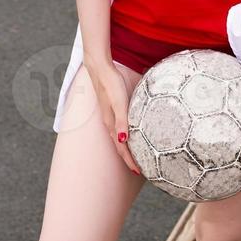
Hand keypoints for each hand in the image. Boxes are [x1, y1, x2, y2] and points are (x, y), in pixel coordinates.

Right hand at [85, 58, 141, 174]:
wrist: (100, 68)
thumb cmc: (111, 84)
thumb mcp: (119, 102)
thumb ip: (121, 120)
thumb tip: (124, 140)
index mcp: (112, 123)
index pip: (121, 148)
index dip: (129, 160)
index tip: (139, 171)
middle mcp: (110, 122)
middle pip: (119, 146)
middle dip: (128, 158)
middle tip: (139, 169)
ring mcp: (110, 116)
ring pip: (118, 138)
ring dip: (126, 148)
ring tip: (135, 156)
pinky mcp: (112, 108)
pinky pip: (118, 128)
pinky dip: (125, 136)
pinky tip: (129, 133)